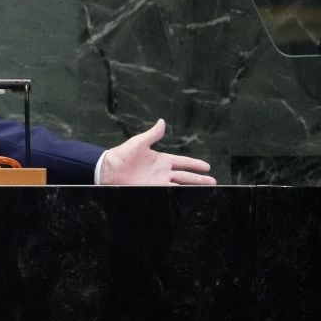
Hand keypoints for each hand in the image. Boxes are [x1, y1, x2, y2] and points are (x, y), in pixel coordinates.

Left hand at [98, 118, 215, 185]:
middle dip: (199, 179)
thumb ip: (152, 134)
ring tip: (207, 190)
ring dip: (192, 188)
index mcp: (161, 160)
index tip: (207, 167)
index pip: (182, 162)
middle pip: (185, 176)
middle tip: (213, 182)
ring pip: (180, 186)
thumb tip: (162, 121)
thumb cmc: (122, 154)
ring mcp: (157, 182)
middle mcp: (162, 172)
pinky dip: (178, 195)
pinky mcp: (151, 190)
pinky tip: (187, 199)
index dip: (194, 164)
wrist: (108, 169)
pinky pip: (168, 193)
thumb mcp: (139, 142)